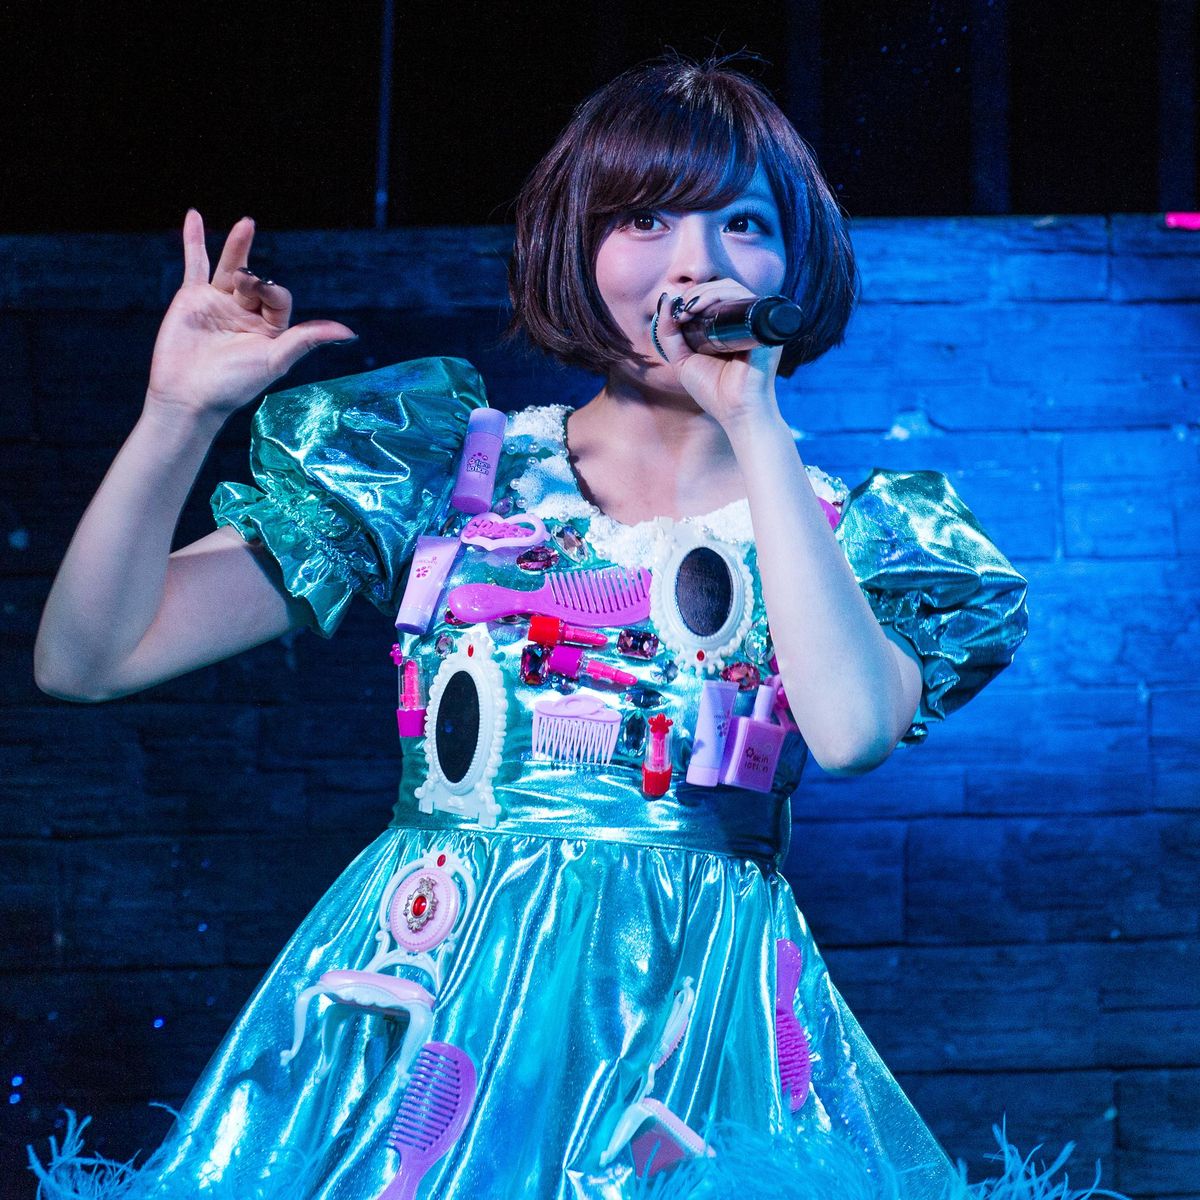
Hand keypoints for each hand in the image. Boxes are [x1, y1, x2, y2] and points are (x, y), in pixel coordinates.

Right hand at [145, 210, 356, 421]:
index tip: (262, 295)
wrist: (188, 395)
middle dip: (253, 279)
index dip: (273, 291)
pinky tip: (193, 216)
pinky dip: (194, 241)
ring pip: (229, 267)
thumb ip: (307, 340)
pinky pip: (195, 264)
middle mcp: (246, 313)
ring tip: (248, 224)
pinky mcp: (191, 298)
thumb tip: (350, 333)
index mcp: (270, 329)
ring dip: (237, 246)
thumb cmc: (233, 384)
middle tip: (245, 284)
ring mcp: (218, 303)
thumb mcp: (275, 360)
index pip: (279, 297)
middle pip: (256, 281)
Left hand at [651, 280, 783, 429]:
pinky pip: (745, 298)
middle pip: (721, 287)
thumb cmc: (713, 391)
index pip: (712, 296)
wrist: (737, 412)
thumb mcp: (682, 360)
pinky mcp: (763, 326)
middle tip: (680, 310)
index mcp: (727, 327)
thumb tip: (664, 301)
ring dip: (706, 292)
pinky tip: (703, 308)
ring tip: (688, 309)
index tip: (675, 312)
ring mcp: (756, 322)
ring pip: (732, 288)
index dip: (691, 297)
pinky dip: (722, 296)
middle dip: (695, 293)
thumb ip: (669, 334)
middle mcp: (744, 321)